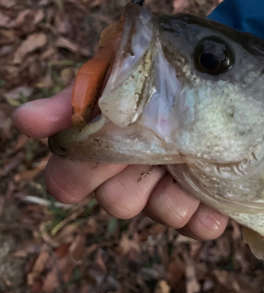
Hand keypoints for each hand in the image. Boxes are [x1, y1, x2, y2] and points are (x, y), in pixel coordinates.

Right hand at [12, 86, 227, 239]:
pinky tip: (211, 205)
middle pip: (116, 202)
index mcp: (98, 146)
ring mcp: (162, 188)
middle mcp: (125, 172)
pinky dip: (203, 218)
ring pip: (159, 213)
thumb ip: (73, 98)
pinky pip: (196, 225)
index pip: (68, 180)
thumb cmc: (151, 71)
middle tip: (157, 153)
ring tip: (193, 168)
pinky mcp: (198, 200)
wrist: (210, 68)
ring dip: (174, 198)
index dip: (82, 173)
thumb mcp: (114, 72)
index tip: (110, 152)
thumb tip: (23, 121)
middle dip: (134, 182)